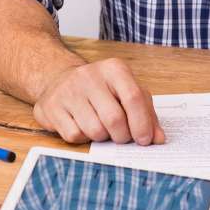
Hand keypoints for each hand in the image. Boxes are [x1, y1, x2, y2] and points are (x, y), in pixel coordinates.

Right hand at [32, 57, 164, 144]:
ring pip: (95, 130)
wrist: (58, 79)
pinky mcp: (51, 107)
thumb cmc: (101, 89)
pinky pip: (74, 136)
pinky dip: (84, 139)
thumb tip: (158, 139)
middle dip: (123, 136)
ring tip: (102, 129)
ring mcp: (68, 91)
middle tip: (123, 138)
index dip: (142, 123)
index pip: (134, 98)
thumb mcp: (126, 91)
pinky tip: (83, 127)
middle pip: (114, 118)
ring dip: (103, 137)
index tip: (145, 140)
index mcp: (115, 69)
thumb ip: (146, 113)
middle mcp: (90, 76)